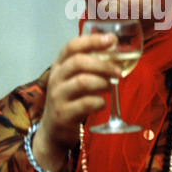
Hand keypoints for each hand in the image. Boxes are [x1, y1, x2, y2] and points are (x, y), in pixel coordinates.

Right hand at [32, 33, 120, 171]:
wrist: (54, 131)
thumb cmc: (70, 99)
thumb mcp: (73, 78)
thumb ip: (89, 65)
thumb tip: (115, 49)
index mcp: (59, 65)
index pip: (72, 46)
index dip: (92, 40)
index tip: (111, 40)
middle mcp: (56, 78)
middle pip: (78, 62)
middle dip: (102, 65)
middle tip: (118, 71)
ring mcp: (57, 96)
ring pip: (82, 82)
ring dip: (102, 83)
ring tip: (110, 87)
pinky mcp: (63, 114)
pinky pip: (85, 104)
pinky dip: (100, 102)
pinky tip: (103, 103)